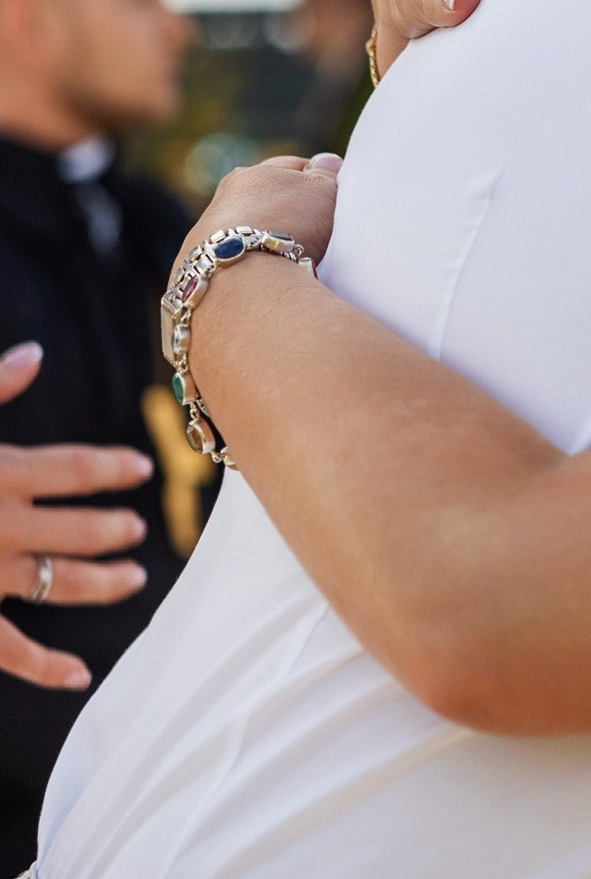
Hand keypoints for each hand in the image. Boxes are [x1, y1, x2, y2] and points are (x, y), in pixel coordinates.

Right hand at [0, 342, 152, 689]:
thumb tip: (34, 354)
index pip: (73, 469)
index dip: (110, 468)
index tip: (139, 468)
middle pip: (77, 529)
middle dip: (111, 531)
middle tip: (135, 531)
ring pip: (59, 582)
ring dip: (100, 584)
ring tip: (132, 581)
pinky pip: (10, 648)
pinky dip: (45, 665)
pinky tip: (79, 675)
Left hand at [189, 155, 343, 268]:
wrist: (245, 275)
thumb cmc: (288, 225)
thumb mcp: (321, 190)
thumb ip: (326, 173)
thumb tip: (324, 160)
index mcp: (252, 173)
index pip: (290, 167)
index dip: (315, 179)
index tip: (331, 196)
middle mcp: (224, 198)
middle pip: (265, 198)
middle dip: (287, 209)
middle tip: (314, 228)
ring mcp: (208, 233)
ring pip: (248, 229)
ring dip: (267, 237)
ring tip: (291, 256)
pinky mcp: (204, 265)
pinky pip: (237, 258)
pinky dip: (252, 262)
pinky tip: (269, 274)